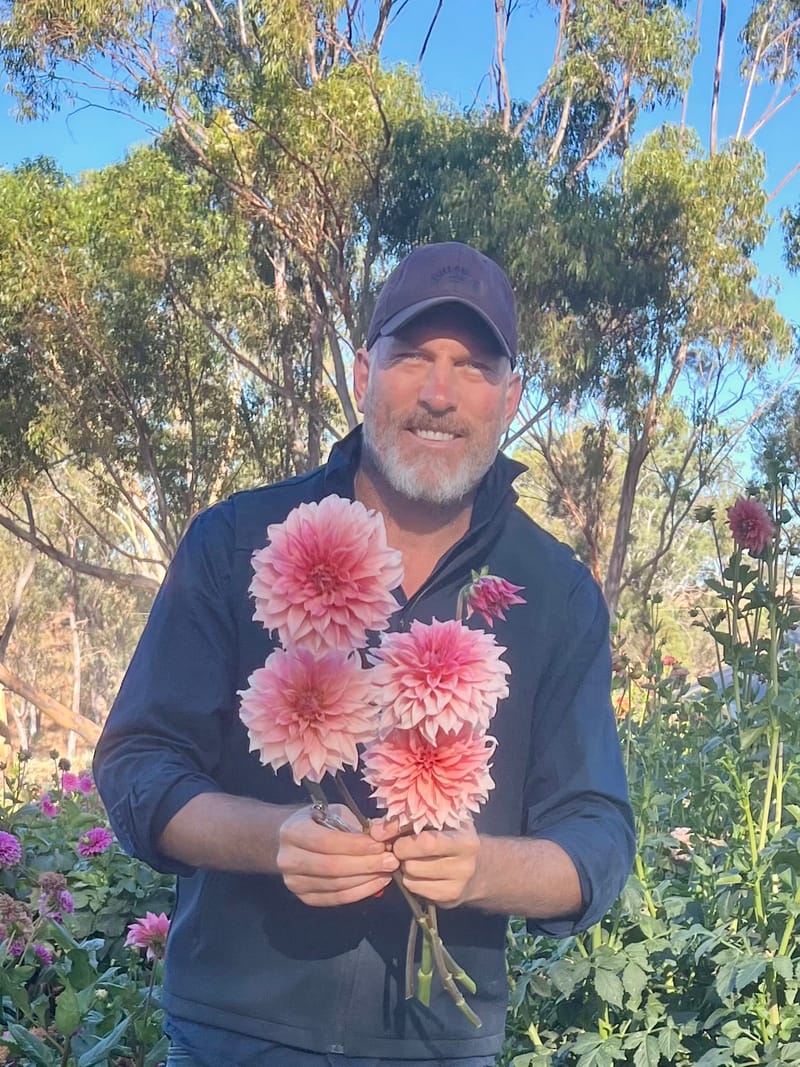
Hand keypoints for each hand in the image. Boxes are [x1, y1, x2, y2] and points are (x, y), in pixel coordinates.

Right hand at [277, 804, 398, 906]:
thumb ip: (357, 823)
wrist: (287, 841)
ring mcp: (294, 882)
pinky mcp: (303, 897)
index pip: (328, 842)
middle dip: (366, 865)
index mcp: (294, 831)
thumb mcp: (333, 812)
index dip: (356, 845)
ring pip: (336, 885)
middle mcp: (289, 859)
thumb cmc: (316, 822)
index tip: (381, 845)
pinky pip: (335, 899)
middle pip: (332, 867)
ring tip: (388, 872)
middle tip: (391, 861)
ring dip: (366, 880)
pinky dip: (359, 893)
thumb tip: (387, 831)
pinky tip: (376, 883)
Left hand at [371, 818, 479, 908]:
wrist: (476, 866)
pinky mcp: (448, 899)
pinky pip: (413, 889)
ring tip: (412, 857)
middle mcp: (466, 864)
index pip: (426, 842)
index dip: (398, 836)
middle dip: (400, 852)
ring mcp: (458, 885)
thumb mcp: (436, 819)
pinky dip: (410, 879)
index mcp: (466, 839)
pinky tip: (419, 871)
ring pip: (410, 876)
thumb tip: (375, 831)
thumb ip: (406, 821)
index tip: (382, 832)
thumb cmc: (450, 834)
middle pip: (413, 862)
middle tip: (400, 845)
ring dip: (404, 866)